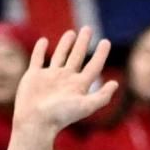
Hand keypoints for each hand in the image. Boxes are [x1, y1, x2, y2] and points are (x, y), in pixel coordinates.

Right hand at [6, 27, 114, 149]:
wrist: (35, 121)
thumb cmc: (61, 115)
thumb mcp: (86, 106)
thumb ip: (102, 96)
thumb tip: (115, 84)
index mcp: (79, 86)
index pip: (93, 66)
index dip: (101, 54)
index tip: (106, 41)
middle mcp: (66, 79)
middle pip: (77, 57)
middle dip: (83, 43)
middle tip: (88, 28)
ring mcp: (50, 77)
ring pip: (60, 56)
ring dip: (66, 44)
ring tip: (72, 33)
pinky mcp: (33, 76)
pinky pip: (38, 59)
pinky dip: (40, 49)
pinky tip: (44, 41)